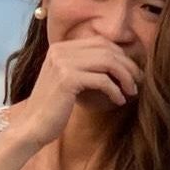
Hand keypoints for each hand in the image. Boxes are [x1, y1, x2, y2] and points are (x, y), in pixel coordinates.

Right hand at [15, 37, 143, 148]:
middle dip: (127, 65)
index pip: (100, 42)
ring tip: (132, 91)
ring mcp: (62, 63)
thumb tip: (117, 63)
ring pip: (107, 62)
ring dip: (125, 77)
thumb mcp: (67, 81)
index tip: (132, 72)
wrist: (31, 127)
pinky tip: (119, 100)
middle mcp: (60, 51)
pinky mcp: (67, 79)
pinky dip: (115, 90)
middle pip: (107, 49)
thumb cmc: (52, 109)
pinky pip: (102, 80)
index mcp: (60, 48)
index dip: (120, 56)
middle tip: (138, 82)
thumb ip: (84, 67)